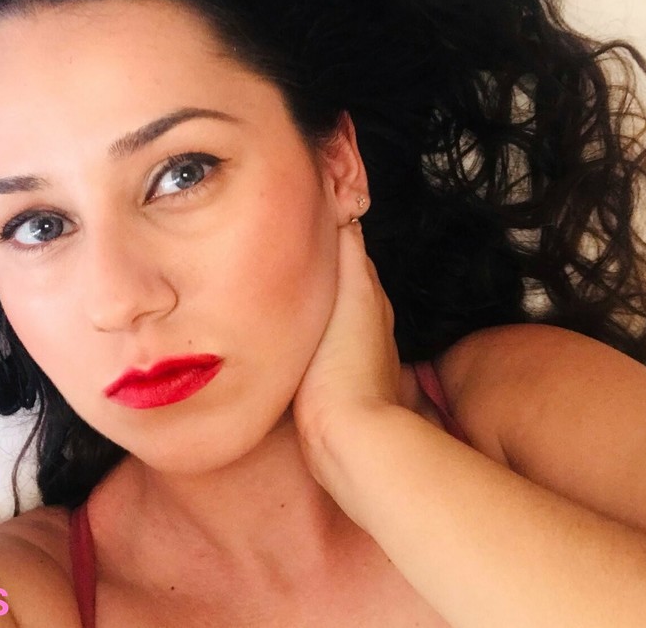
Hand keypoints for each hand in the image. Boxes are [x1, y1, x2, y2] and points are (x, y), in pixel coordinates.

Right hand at [292, 219, 403, 445]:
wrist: (346, 434)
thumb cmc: (345, 361)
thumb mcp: (351, 292)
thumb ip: (348, 252)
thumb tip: (344, 211)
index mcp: (370, 294)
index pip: (350, 250)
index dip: (330, 231)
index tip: (303, 213)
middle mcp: (368, 320)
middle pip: (341, 280)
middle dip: (318, 263)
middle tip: (281, 244)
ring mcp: (351, 351)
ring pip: (329, 310)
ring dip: (310, 295)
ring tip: (275, 281)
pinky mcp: (332, 380)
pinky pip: (318, 339)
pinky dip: (305, 326)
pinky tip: (284, 328)